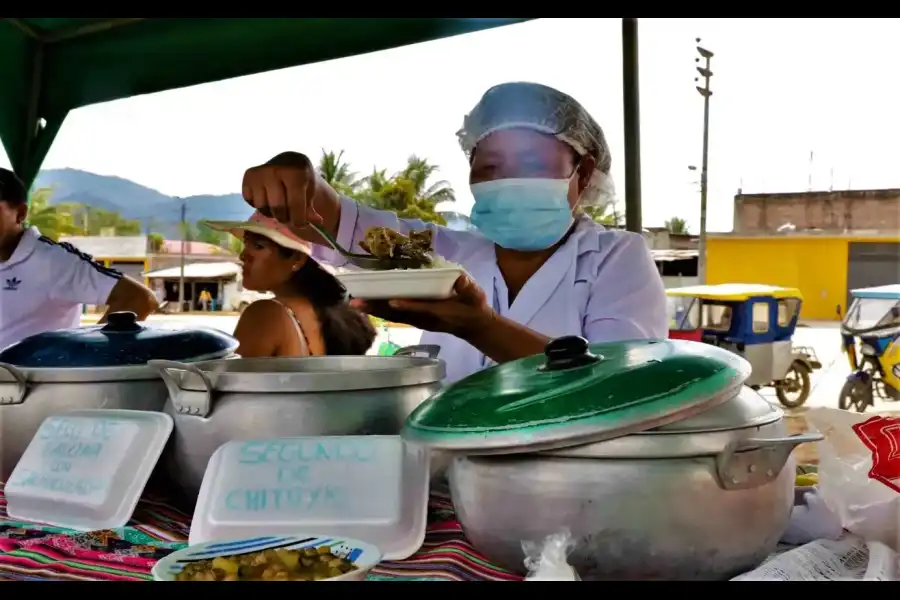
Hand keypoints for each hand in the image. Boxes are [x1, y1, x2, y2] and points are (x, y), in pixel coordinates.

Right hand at [241, 152, 323, 228]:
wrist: (288, 161)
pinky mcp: (248, 176)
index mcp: (295, 172)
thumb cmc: (302, 180)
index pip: (295, 205)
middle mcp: (274, 169)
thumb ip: (311, 209)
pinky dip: (260, 205)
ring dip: (271, 213)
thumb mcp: (311, 191)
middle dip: (285, 218)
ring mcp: (259, 172)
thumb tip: (317, 221)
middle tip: (289, 215)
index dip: (299, 220)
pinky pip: (251, 202)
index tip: (301, 224)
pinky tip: (268, 198)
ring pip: (262, 207)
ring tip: (279, 206)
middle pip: (277, 209)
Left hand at [350, 274, 494, 337]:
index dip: (408, 306)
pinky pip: (394, 317)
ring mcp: (418, 320)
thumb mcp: (476, 295)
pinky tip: (367, 306)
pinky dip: (380, 311)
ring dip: (374, 310)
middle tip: (357, 302)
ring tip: (354, 303)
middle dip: (378, 308)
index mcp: (440, 311)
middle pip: (398, 314)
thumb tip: (460, 280)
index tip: (393, 301)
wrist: (473, 326)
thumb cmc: (474, 307)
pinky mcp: (414, 320)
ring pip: (393, 316)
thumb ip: (467, 287)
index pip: (422, 308)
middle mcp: (425, 318)